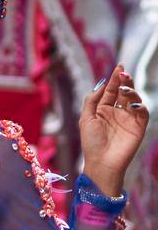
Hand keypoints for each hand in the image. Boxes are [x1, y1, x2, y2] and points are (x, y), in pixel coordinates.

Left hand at [79, 65, 148, 196]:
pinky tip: (132, 104)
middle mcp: (117, 112)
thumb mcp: (86, 118)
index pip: (110, 90)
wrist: (102, 162)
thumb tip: (102, 84)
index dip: (114, 79)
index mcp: (103, 109)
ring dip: (131, 92)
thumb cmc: (91, 142)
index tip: (119, 67)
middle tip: (123, 73)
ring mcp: (128, 119)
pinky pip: (142, 113)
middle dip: (124, 81)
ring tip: (124, 88)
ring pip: (133, 100)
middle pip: (123, 92)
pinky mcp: (138, 128)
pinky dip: (140, 106)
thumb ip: (92, 100)